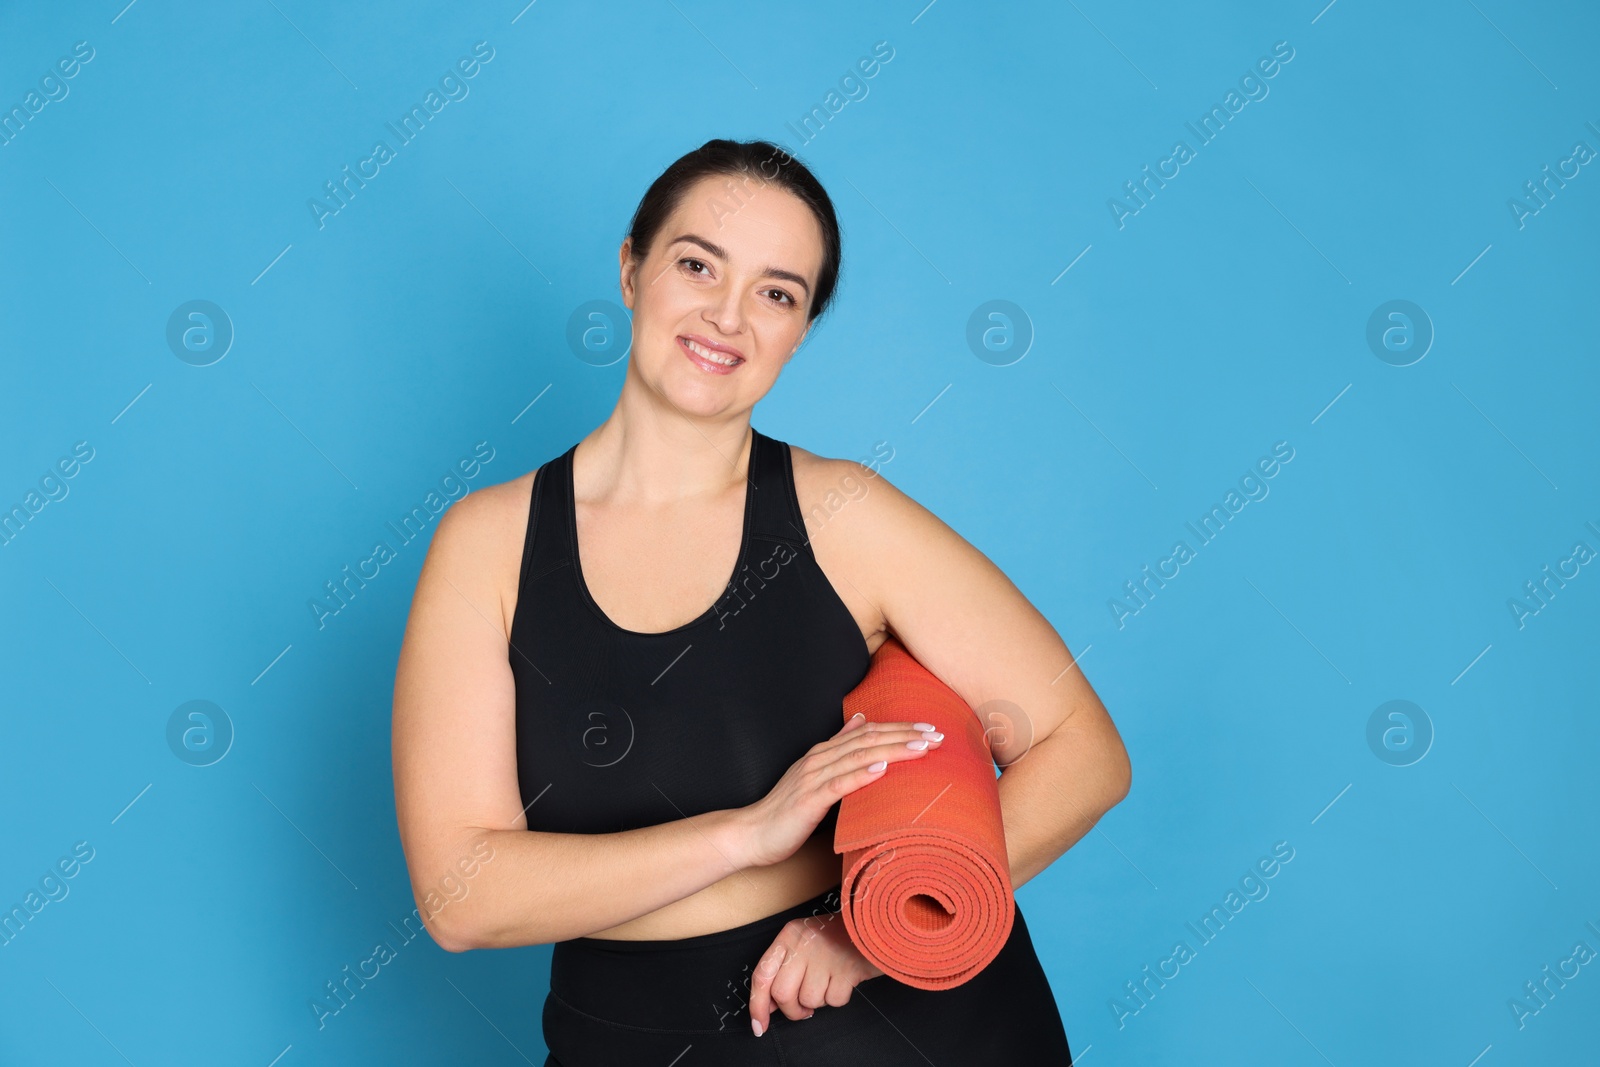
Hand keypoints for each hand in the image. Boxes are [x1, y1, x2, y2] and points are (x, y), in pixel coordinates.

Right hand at [734, 713, 943, 869]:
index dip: (899, 729)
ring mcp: (812, 778)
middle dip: (905, 736)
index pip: (868, 733)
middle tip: (937, 735)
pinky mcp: (808, 801)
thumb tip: (860, 720)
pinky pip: (838, 785)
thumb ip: (837, 747)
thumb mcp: (814, 774)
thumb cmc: (784, 810)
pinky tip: (882, 769)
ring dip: (892, 750)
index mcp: (823, 753)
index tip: (929, 729)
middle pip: (868, 740)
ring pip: (858, 757)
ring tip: (920, 748)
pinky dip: (861, 775)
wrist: (750, 833)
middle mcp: (819, 760)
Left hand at [747, 906, 883, 1034]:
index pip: (762, 974)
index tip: (758, 1026)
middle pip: (782, 993)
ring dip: (818, 1002)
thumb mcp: (804, 942)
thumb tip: (769, 1005)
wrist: (873, 921)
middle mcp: (804, 943)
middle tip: (803, 1010)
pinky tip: (843, 981)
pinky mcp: (848, 968)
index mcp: (789, 935)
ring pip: (808, 1000)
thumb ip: (784, 969)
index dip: (757, 1005)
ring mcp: (826, 955)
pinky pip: (834, 1000)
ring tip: (828, 985)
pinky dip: (838, 997)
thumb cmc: (837, 937)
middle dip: (792, 1010)